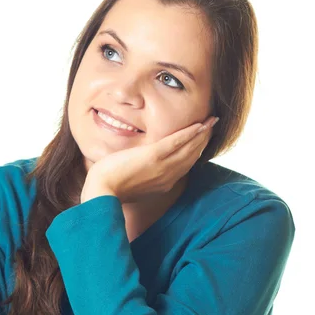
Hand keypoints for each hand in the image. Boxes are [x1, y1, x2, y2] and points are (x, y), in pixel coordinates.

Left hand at [81, 116, 218, 203]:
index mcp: (163, 184)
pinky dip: (190, 134)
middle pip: (192, 156)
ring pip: (189, 148)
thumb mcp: (132, 185)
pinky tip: (200, 125)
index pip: (184, 165)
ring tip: (211, 122)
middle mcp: (168, 177)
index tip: (201, 141)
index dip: (195, 152)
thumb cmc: (110, 189)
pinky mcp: (153, 157)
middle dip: (204, 141)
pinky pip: (177, 142)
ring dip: (202, 134)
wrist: (101, 193)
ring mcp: (162, 167)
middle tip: (212, 127)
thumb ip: (142, 178)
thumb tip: (140, 170)